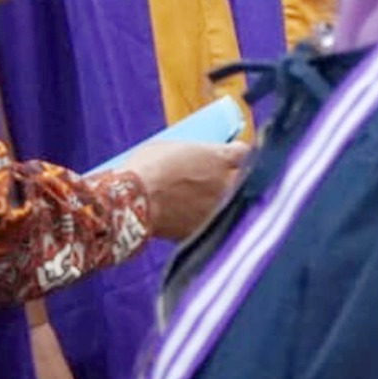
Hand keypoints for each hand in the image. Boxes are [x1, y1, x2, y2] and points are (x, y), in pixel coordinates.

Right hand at [114, 138, 249, 240]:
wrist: (132, 203)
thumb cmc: (146, 169)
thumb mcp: (171, 148)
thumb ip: (193, 153)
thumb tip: (195, 157)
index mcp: (221, 158)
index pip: (244, 153)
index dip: (237, 155)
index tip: (231, 156)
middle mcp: (227, 183)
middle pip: (245, 180)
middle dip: (236, 178)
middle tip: (220, 178)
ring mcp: (221, 209)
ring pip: (234, 205)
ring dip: (225, 202)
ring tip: (205, 201)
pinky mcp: (209, 231)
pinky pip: (217, 224)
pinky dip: (208, 222)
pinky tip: (194, 218)